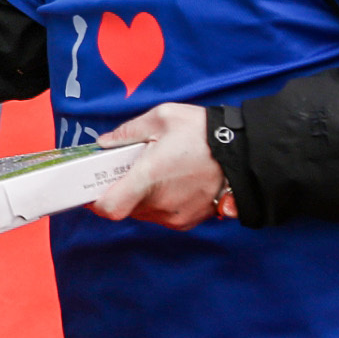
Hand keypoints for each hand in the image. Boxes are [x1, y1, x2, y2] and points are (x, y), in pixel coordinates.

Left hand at [89, 103, 227, 230]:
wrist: (246, 154)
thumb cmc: (204, 133)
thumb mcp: (162, 117)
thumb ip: (128, 132)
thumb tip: (105, 143)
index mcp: (149, 179)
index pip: (110, 208)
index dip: (95, 202)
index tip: (92, 187)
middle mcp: (161, 204)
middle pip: (125, 207)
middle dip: (120, 189)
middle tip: (127, 168)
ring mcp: (176, 216)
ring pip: (143, 212)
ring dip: (140, 196)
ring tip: (155, 171)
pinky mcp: (189, 220)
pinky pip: (162, 214)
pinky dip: (159, 201)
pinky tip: (171, 180)